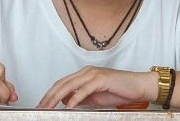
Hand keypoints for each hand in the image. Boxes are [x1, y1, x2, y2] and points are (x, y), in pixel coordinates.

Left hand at [36, 66, 155, 109]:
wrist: (138, 86)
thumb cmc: (119, 91)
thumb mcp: (95, 97)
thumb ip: (81, 98)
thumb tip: (67, 102)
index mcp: (84, 74)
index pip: (62, 83)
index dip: (50, 94)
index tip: (42, 104)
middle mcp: (87, 71)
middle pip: (62, 83)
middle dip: (49, 96)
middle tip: (41, 107)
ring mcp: (94, 74)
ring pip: (70, 85)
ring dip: (58, 96)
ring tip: (50, 106)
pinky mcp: (102, 79)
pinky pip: (85, 89)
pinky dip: (76, 97)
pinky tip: (70, 105)